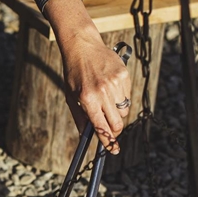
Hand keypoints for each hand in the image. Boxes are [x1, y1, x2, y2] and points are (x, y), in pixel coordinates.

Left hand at [43, 0, 131, 154]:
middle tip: (110, 129)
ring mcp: (115, 83)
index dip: (108, 141)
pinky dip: (120, 97)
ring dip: (116, 111)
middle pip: (117, 123)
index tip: (113, 150)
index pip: (101, 127)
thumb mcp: (71, 96)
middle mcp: (102, 92)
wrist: (83, 46)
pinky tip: (110, 87)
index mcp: (87, 99)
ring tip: (106, 100)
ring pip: (123, 110)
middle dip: (115, 130)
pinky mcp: (124, 75)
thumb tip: (87, 135)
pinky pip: (127, 96)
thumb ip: (80, 117)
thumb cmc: (74, 73)